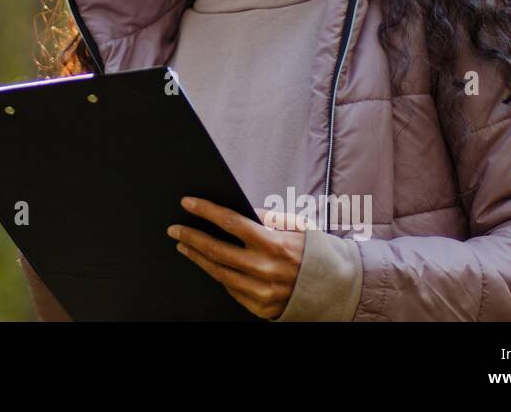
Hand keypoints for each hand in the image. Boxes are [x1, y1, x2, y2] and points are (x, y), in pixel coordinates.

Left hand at [167, 196, 309, 319]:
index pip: (231, 222)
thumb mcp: (298, 226)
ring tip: (184, 245)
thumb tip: (243, 209)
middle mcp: (265, 269)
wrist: (336, 289)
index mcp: (274, 243)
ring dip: (197, 257)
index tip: (188, 203)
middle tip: (175, 229)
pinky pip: (231, 289)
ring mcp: (261, 291)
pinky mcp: (259, 307)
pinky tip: (208, 264)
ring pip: (218, 272)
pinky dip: (217, 274)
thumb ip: (269, 217)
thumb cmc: (314, 252)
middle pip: (216, 250)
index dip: (206, 211)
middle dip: (191, 236)